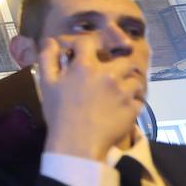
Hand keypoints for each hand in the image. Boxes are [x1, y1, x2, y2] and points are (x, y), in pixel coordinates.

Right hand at [37, 33, 145, 161]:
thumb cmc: (58, 113)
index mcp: (85, 67)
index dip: (82, 44)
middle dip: (118, 63)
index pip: (87, 42)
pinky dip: (134, 100)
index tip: (77, 52)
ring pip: (135, 78)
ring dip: (129, 82)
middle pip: (123, 59)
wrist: (76, 144)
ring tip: (121, 90)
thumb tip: (50, 41)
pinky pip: (139, 99)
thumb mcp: (46, 84)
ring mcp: (123, 92)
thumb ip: (48, 58)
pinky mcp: (133, 108)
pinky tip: (123, 106)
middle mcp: (108, 74)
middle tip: (111, 72)